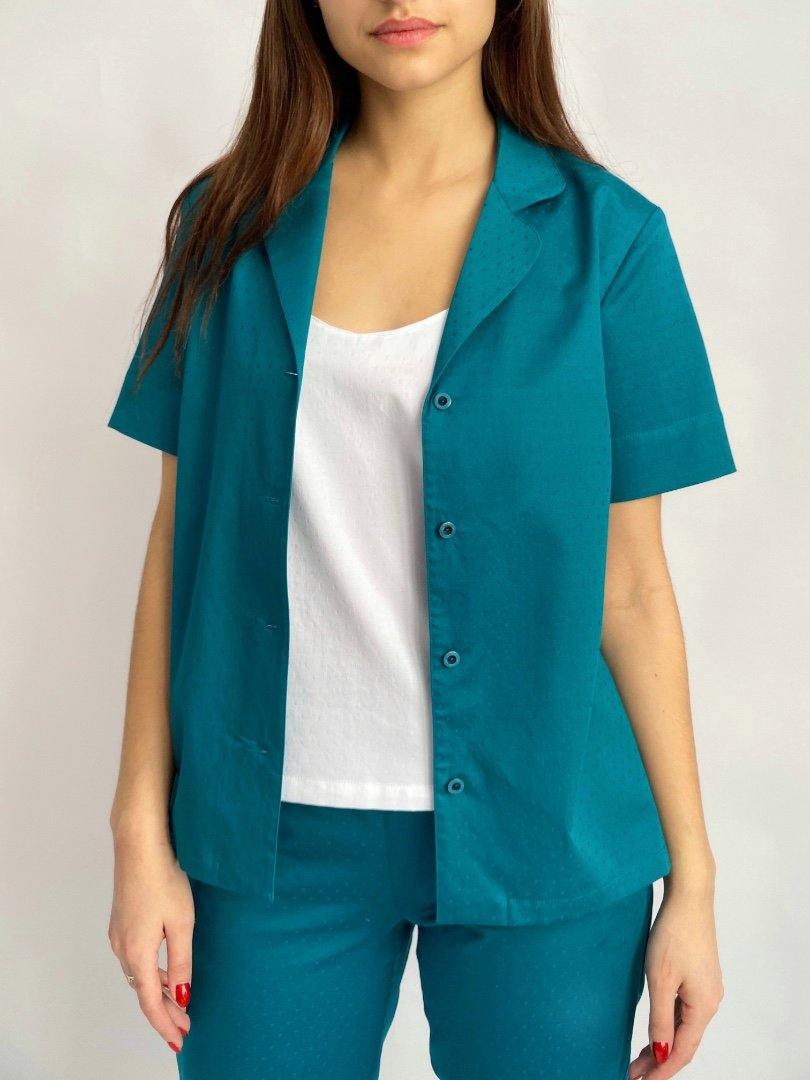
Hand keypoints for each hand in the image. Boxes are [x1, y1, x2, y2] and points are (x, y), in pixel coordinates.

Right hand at [108, 829, 194, 1053]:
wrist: (139, 845)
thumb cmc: (164, 879)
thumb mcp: (182, 923)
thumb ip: (181, 962)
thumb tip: (182, 996)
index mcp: (137, 952)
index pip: (149, 1001)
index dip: (164, 1023)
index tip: (180, 1038)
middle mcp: (121, 948)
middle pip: (142, 991)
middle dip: (164, 1011)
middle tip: (185, 1025)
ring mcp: (118, 934)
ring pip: (137, 975)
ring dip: (157, 992)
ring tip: (179, 1003)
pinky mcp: (120, 922)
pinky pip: (134, 959)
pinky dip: (150, 973)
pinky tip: (165, 972)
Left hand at [629, 880, 723, 1077]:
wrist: (689, 896)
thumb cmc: (673, 933)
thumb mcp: (660, 979)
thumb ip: (660, 1019)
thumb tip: (661, 1053)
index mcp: (704, 1006)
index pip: (682, 1051)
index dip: (661, 1070)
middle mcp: (710, 1001)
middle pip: (685, 1042)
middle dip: (659, 1060)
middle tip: (633, 1073)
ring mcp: (707, 988)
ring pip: (684, 1026)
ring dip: (663, 1043)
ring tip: (639, 1057)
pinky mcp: (700, 976)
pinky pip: (685, 1010)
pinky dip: (668, 1023)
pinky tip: (654, 1028)